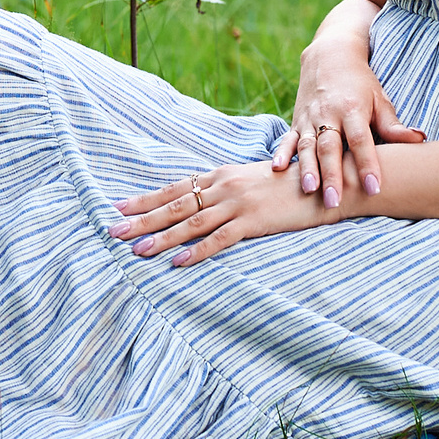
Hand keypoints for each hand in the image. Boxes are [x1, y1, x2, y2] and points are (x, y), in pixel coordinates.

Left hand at [109, 163, 332, 266]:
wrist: (325, 181)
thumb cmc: (288, 184)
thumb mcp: (251, 181)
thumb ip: (225, 190)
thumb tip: (200, 202)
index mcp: (220, 175)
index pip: (175, 188)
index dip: (145, 199)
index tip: (119, 207)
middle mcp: (224, 186)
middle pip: (175, 205)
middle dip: (142, 219)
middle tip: (112, 230)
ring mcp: (238, 203)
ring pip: (192, 223)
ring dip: (162, 237)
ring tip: (137, 250)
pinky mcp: (255, 221)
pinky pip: (221, 240)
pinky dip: (198, 252)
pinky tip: (179, 263)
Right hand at [269, 9, 425, 208]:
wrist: (330, 55)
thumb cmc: (361, 82)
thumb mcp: (380, 100)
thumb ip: (393, 126)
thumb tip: (419, 140)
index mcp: (353, 109)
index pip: (361, 140)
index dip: (368, 164)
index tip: (374, 187)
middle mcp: (329, 114)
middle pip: (330, 147)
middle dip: (332, 175)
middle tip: (335, 201)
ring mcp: (310, 118)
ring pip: (307, 145)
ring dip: (307, 168)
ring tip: (310, 190)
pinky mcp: (296, 120)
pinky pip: (287, 138)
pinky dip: (282, 153)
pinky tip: (278, 169)